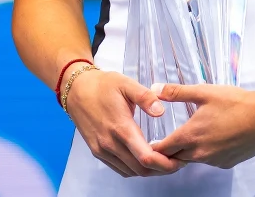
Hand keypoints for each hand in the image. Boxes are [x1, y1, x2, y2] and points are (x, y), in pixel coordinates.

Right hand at [66, 69, 184, 177]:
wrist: (75, 89)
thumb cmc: (102, 85)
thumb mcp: (126, 84)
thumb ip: (145, 97)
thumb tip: (161, 111)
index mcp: (120, 127)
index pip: (146, 157)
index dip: (165, 163)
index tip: (179, 159)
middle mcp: (110, 143)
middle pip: (141, 169)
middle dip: (162, 169)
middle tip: (176, 161)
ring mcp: (102, 150)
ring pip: (131, 172)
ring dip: (149, 171)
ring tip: (163, 161)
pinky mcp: (97, 151)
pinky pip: (120, 169)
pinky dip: (134, 169)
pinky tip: (144, 160)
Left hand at [151, 84, 254, 169]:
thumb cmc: (235, 102)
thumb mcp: (203, 92)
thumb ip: (176, 92)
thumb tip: (153, 89)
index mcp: (191, 136)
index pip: (163, 149)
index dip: (153, 147)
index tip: (146, 144)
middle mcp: (201, 153)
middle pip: (176, 157)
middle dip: (168, 152)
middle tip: (162, 142)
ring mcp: (215, 160)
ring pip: (193, 159)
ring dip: (186, 152)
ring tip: (186, 138)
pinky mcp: (227, 163)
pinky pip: (209, 161)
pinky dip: (204, 153)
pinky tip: (209, 139)